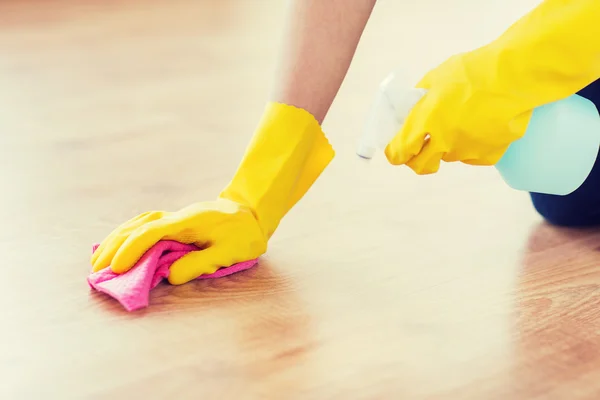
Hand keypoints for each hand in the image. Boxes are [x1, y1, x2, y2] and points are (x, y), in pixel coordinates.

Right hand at [91, 102, 333, 284]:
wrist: (253, 212)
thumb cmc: (244, 234)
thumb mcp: (228, 251)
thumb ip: (199, 262)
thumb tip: (170, 276)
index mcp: (187, 222)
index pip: (151, 233)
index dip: (131, 250)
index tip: (117, 268)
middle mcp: (177, 216)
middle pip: (137, 226)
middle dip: (115, 246)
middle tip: (97, 269)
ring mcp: (175, 217)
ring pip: (138, 223)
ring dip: (117, 239)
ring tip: (99, 258)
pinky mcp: (177, 221)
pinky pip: (145, 224)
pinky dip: (128, 233)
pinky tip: (119, 243)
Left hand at [384, 52, 530, 174]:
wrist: (515, 75)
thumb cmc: (473, 71)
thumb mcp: (435, 78)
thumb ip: (418, 99)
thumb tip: (409, 111)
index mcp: (426, 121)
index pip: (400, 151)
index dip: (395, 153)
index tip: (396, 151)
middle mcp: (444, 141)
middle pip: (421, 166)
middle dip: (415, 160)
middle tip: (419, 149)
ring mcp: (467, 150)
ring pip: (448, 157)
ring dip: (446, 147)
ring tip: (459, 122)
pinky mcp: (489, 154)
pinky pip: (472, 156)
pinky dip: (471, 146)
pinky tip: (479, 127)